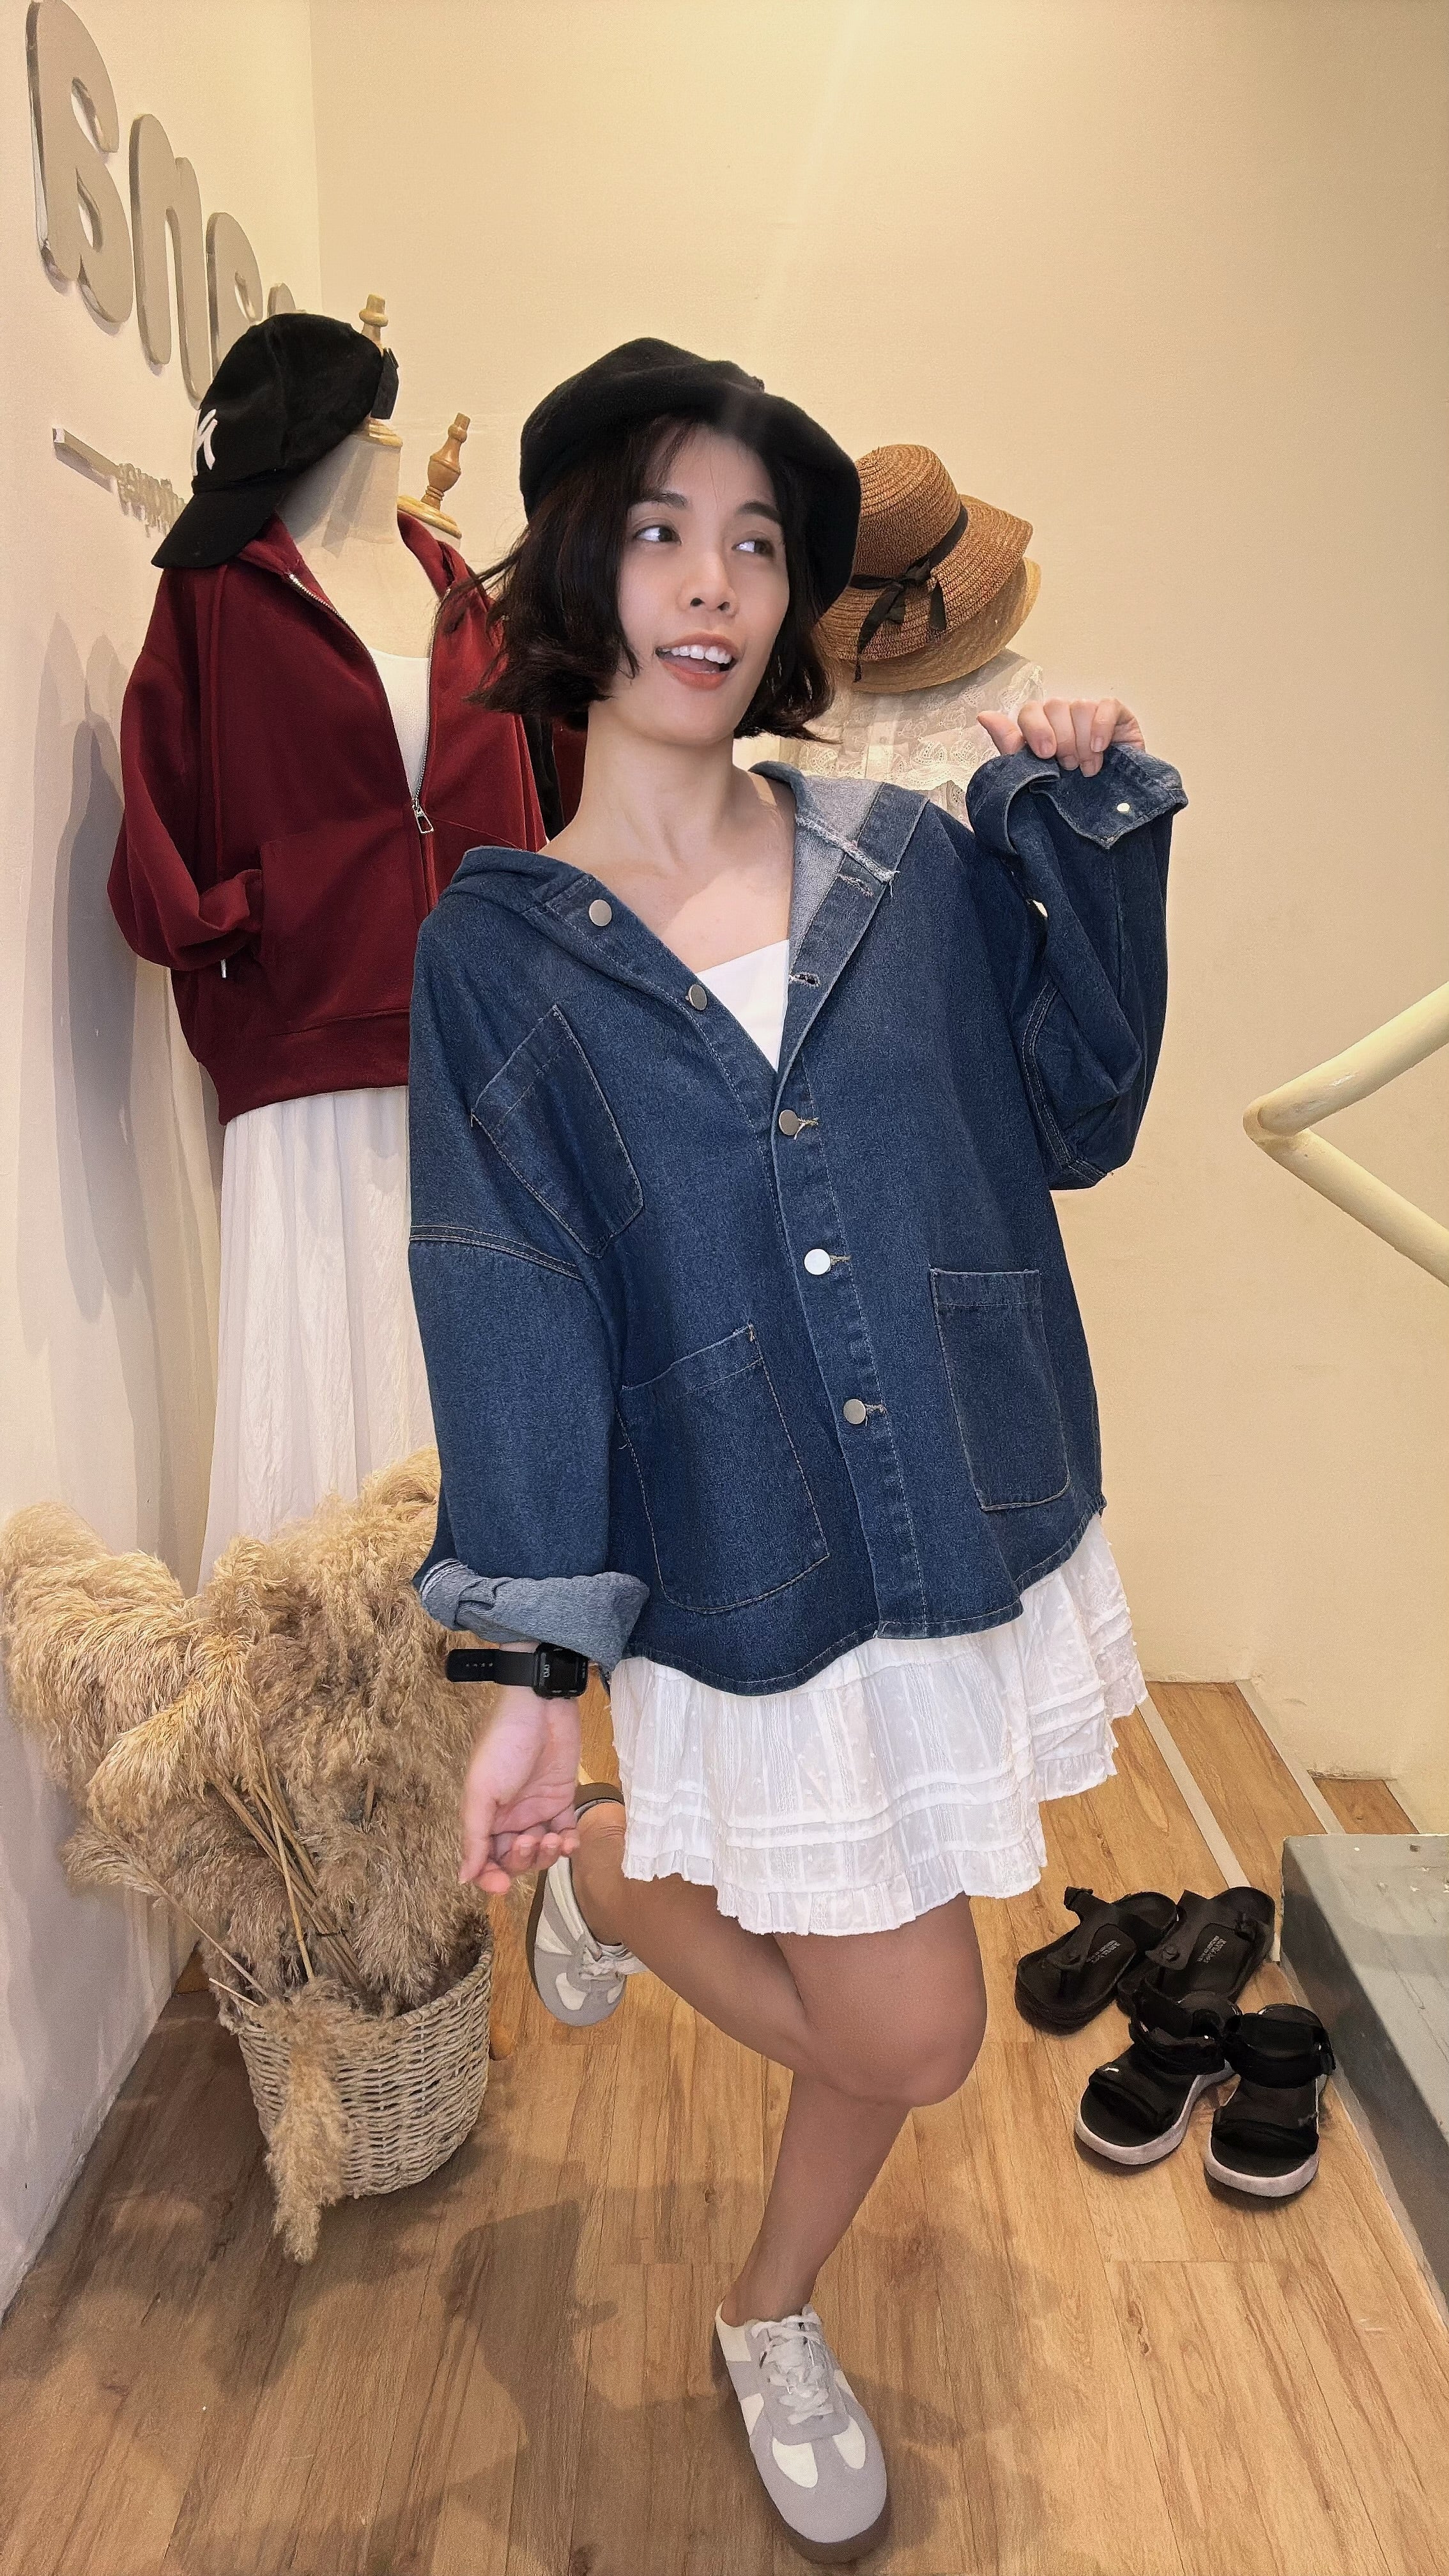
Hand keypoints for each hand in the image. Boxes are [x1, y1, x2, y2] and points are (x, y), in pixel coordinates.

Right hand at [459, 1684, 582, 1892]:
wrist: (541, 1706)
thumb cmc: (503, 1744)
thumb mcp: (480, 1791)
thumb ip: (474, 1837)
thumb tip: (462, 1879)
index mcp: (483, 1815)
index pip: (483, 1860)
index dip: (490, 1877)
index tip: (502, 1885)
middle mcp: (509, 1817)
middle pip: (514, 1858)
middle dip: (522, 1860)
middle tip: (530, 1839)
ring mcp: (536, 1808)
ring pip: (541, 1850)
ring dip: (546, 1854)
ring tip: (553, 1838)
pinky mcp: (562, 1799)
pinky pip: (565, 1833)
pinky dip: (568, 1844)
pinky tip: (569, 1840)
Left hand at [978, 696, 1144, 777]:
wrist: (1108, 807)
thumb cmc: (1067, 792)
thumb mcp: (1034, 773)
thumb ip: (1010, 745)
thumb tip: (983, 716)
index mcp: (1040, 726)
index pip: (1030, 710)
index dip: (1036, 729)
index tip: (1045, 754)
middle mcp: (1063, 715)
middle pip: (1055, 706)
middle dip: (1063, 740)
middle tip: (1069, 767)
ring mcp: (1089, 712)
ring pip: (1081, 706)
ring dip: (1082, 742)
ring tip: (1087, 768)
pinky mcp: (1116, 713)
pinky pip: (1107, 706)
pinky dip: (1101, 727)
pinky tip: (1100, 748)